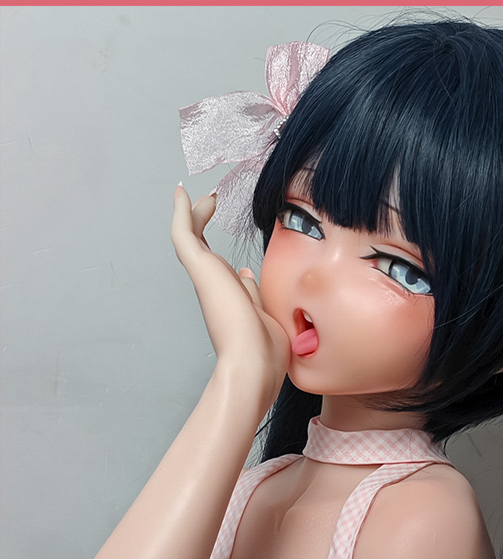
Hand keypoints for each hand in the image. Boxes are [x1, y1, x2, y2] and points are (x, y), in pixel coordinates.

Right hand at [170, 179, 287, 401]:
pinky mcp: (201, 268)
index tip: (232, 247)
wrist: (252, 365)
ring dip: (193, 214)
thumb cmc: (264, 352)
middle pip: (202, 250)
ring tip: (201, 194)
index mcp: (230, 300)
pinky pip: (183, 234)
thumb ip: (254, 295)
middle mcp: (214, 287)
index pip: (223, 275)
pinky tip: (182, 194)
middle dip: (203, 224)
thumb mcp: (265, 315)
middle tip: (208, 201)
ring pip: (189, 239)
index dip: (225, 258)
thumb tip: (249, 277)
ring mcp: (206, 277)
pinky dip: (180, 213)